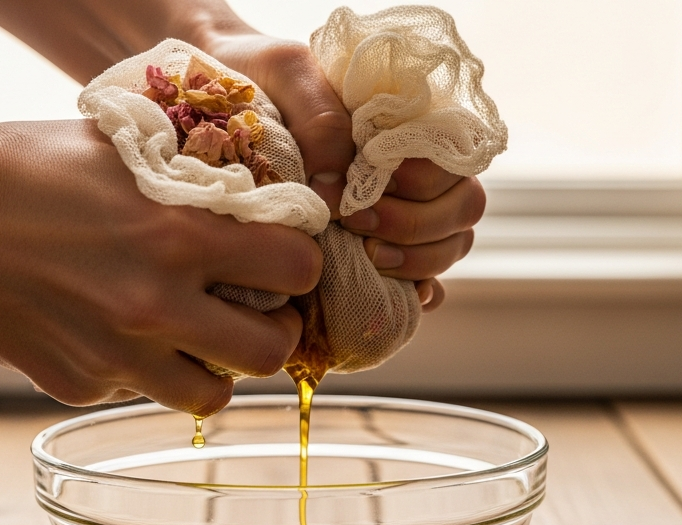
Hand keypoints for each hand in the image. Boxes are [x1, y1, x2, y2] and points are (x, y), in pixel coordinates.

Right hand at [0, 120, 321, 414]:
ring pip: (213, 397)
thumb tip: (256, 198)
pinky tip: (114, 334)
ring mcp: (114, 355)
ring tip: (195, 338)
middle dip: (272, 331)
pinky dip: (139, 373)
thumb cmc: (21, 168)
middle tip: (253, 313)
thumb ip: (192, 181)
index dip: (298, 265)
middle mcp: (155, 304)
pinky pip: (136, 395)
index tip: (284, 261)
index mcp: (178, 235)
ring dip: (215, 368)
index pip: (296, 269)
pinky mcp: (75, 385)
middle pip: (271, 352)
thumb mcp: (120, 150)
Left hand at [203, 33, 484, 312]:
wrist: (218, 92)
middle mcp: (417, 165)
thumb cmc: (260, 74)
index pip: (456, 159)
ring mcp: (405, 206)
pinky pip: (425, 279)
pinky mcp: (380, 243)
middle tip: (359, 224)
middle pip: (463, 207)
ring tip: (366, 257)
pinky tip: (383, 293)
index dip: (426, 181)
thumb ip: (322, 119)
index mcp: (409, 119)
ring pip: (452, 244)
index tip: (375, 184)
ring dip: (418, 260)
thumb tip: (340, 187)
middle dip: (419, 224)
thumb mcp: (287, 74)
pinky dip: (415, 291)